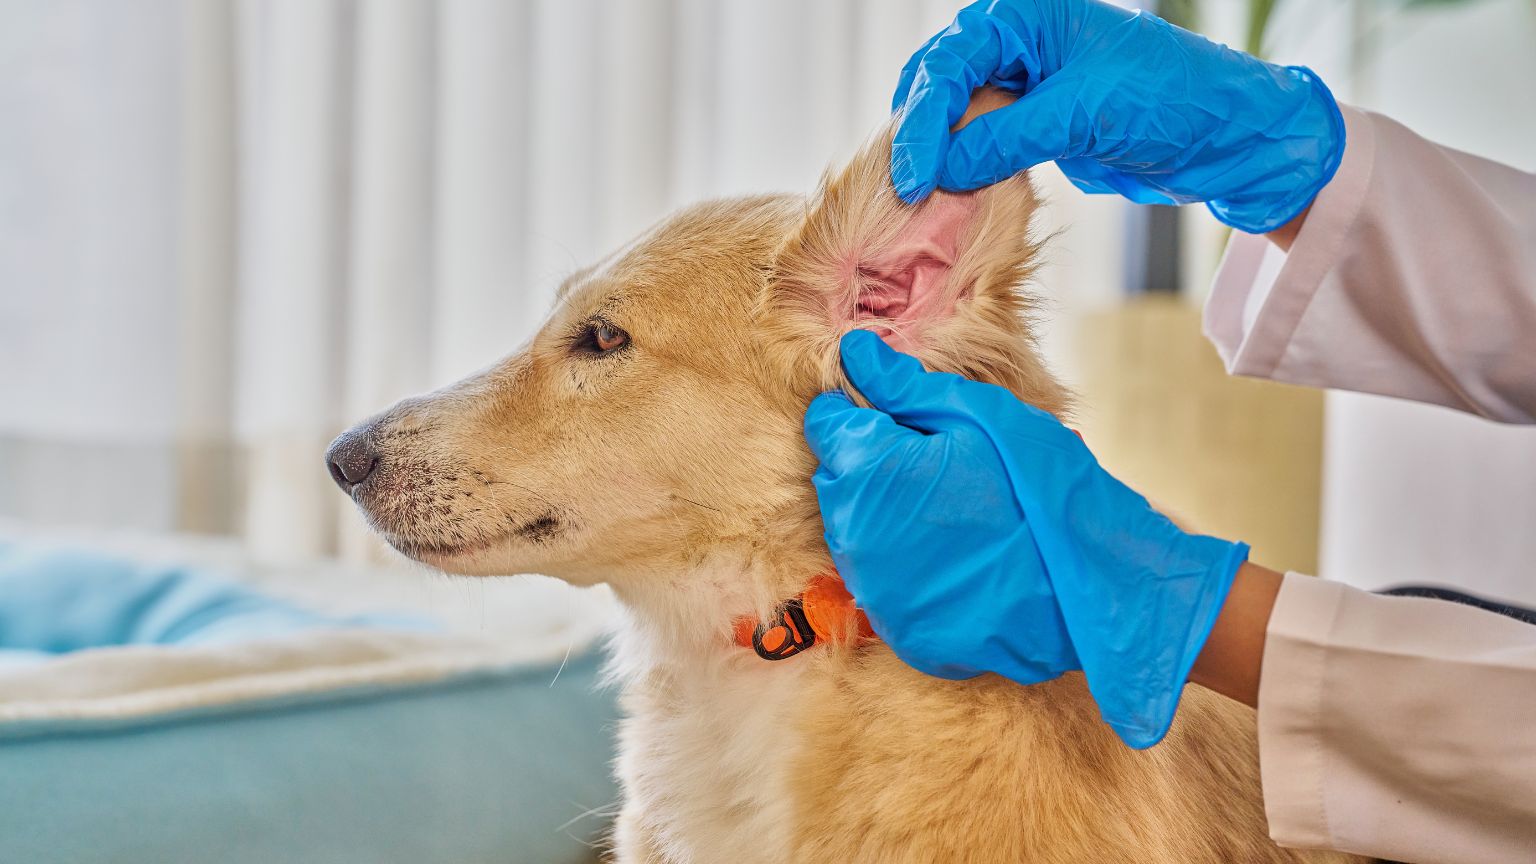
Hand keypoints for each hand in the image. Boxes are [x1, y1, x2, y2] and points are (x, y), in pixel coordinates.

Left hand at [804, 331, 1248, 747]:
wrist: (1088, 591)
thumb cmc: (1039, 489)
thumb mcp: (981, 415)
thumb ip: (905, 386)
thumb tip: (854, 352)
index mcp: (869, 466)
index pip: (826, 420)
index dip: (866, 409)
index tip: (909, 415)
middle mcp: (852, 528)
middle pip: (837, 473)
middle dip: (873, 458)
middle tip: (942, 459)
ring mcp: (869, 582)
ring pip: (854, 524)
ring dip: (885, 508)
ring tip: (954, 506)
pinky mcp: (894, 622)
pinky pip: (879, 575)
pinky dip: (904, 557)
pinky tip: (954, 552)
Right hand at [891, 0, 1345, 233]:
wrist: (1226, 134)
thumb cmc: (1167, 100)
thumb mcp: (1080, 115)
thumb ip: (1003, 138)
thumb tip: (938, 171)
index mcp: (1022, 14)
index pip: (946, 65)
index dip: (921, 123)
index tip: (913, 178)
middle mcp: (1015, 39)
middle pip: (937, 85)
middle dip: (918, 137)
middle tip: (905, 192)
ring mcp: (1022, 79)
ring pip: (953, 115)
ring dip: (937, 156)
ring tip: (920, 200)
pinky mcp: (1033, 118)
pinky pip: (979, 140)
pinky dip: (962, 168)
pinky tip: (952, 196)